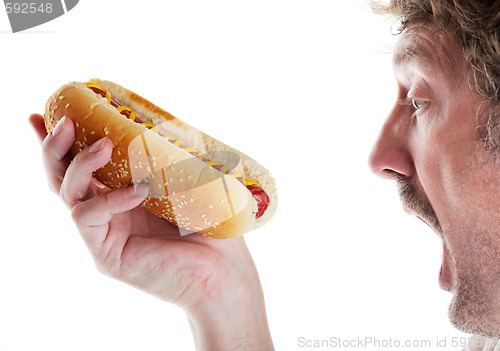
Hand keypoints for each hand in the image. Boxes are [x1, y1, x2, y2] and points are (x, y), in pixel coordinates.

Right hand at [29, 113, 273, 350]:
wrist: (225, 271)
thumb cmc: (210, 226)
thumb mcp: (186, 182)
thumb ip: (166, 157)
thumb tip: (163, 122)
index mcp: (120, 196)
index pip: (82, 167)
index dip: (62, 142)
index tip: (51, 112)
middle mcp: (106, 214)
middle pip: (61, 178)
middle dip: (56, 147)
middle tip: (67, 122)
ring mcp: (103, 235)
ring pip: (68, 195)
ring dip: (80, 166)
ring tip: (103, 145)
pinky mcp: (106, 255)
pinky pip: (90, 220)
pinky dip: (110, 200)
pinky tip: (137, 191)